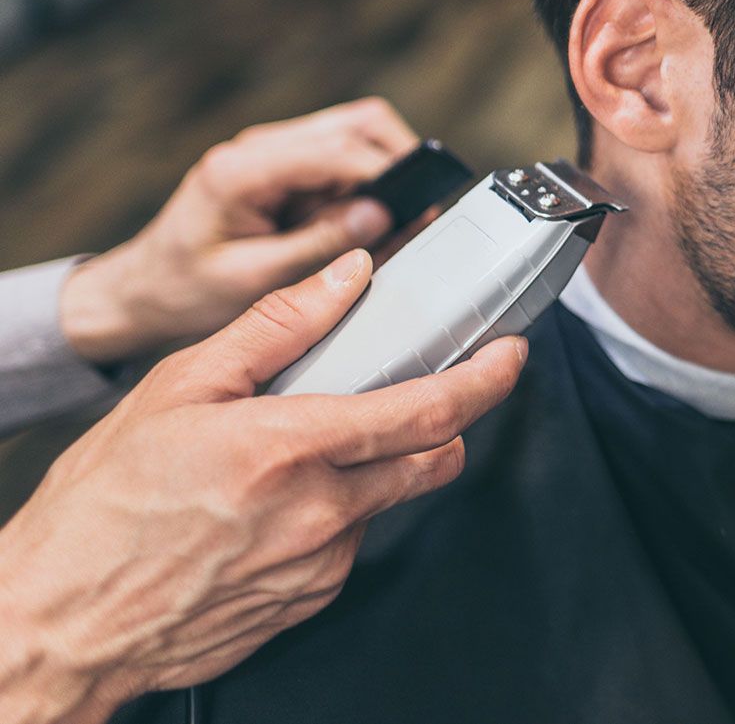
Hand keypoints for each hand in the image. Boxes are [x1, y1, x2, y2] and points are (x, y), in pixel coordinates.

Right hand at [0, 250, 527, 723]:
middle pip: (434, 459)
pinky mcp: (308, 601)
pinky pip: (348, 542)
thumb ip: (278, 325)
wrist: (59, 622)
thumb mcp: (180, 387)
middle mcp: (320, 513)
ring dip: (370, 470)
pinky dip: (332, 513)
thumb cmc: (102, 506)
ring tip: (292, 456)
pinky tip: (269, 506)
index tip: (512, 353)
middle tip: (416, 391)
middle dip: (445, 421)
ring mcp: (319, 565)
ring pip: (388, 500)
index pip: (430, 410)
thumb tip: (348, 276)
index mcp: (293, 449)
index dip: (488, 379)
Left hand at [58, 98, 419, 363]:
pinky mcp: (281, 165)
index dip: (389, 178)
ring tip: (392, 221)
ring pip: (355, 133)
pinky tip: (361, 223)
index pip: (338, 151)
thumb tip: (382, 216)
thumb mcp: (253, 281)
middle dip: (398, 163)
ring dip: (383, 171)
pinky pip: (339, 157)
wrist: (139, 292)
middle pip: (357, 124)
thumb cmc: (183, 291)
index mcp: (242, 171)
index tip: (421, 212)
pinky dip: (363, 183)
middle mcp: (258, 147)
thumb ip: (319, 245)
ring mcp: (270, 151)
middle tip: (418, 213)